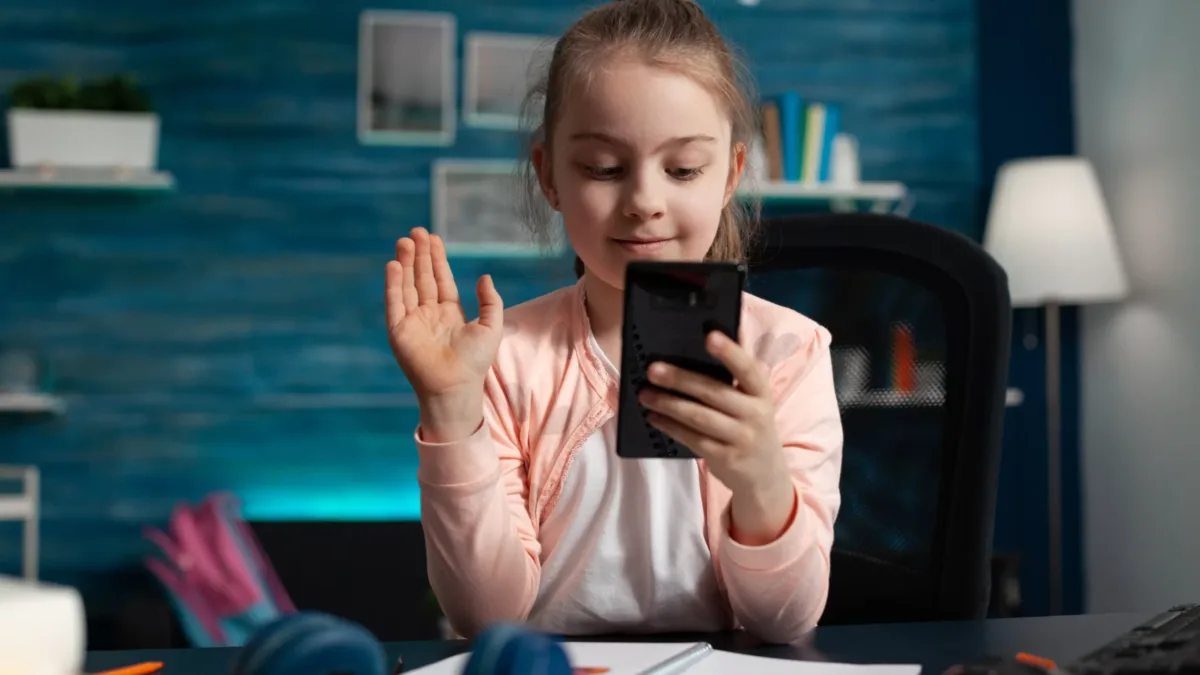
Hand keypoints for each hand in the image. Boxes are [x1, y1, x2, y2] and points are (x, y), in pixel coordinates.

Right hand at [386, 228, 503, 437]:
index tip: (433, 238)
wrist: (455, 386)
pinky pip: (394, 302)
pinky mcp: (398, 330)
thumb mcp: (491, 326)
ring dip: (405, 263)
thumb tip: (485, 277)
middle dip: (419, 255)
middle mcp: (429, 315)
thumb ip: (490, 301)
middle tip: (416, 231)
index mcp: (449, 314)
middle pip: (422, 278)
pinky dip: (393, 284)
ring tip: (404, 241)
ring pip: (407, 286)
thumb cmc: (475, 362)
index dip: (436, 259)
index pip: (441, 280)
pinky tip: (394, 265)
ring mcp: (412, 322)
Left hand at [638, 330, 794, 542]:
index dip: (730, 352)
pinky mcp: (726, 458)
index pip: (748, 369)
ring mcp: (742, 438)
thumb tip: (708, 340)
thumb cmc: (750, 426)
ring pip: (700, 417)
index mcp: (762, 392)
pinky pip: (693, 439)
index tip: (709, 336)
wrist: (765, 475)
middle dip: (681, 379)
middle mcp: (756, 414)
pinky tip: (654, 418)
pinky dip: (671, 427)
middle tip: (653, 369)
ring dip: (669, 404)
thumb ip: (735, 377)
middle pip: (714, 392)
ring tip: (645, 394)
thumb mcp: (752, 401)